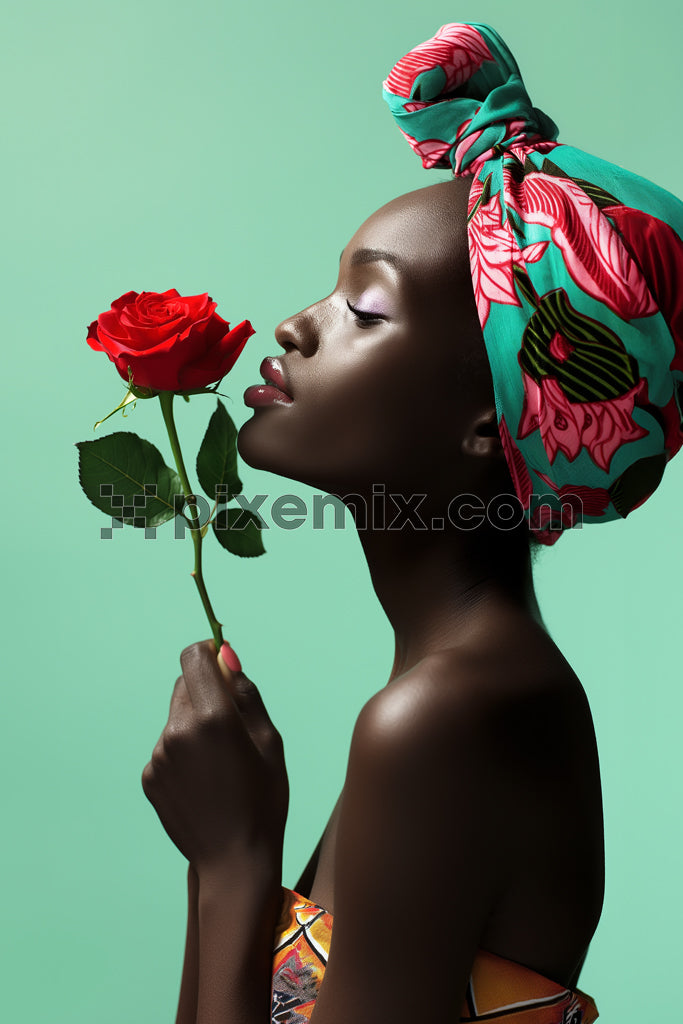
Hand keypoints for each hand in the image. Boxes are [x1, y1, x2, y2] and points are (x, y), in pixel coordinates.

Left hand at [141, 640, 288, 877]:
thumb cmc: (263, 798)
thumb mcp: (270, 740)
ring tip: (219, 764)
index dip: (209, 654)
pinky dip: (183, 754)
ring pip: (176, 718)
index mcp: (213, 717)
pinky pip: (167, 748)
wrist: (235, 861)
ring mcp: (159, 755)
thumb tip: (227, 656)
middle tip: (231, 726)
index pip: (194, 657)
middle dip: (206, 692)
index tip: (222, 664)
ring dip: (194, 725)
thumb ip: (246, 692)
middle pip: (185, 685)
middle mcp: (178, 731)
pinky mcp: (149, 776)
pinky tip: (204, 782)